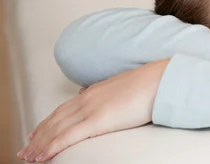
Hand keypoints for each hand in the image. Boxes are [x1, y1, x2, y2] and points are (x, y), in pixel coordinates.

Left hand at [17, 59, 169, 162]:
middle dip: (38, 136)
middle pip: (54, 120)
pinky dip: (52, 147)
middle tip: (25, 150)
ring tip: (29, 157)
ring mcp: (90, 109)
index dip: (47, 123)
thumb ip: (105, 92)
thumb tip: (92, 93)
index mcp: (93, 91)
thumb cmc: (147, 84)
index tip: (37, 134)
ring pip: (56, 130)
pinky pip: (67, 137)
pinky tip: (43, 157)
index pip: (62, 109)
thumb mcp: (121, 86)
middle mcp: (86, 99)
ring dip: (40, 145)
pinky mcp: (97, 120)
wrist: (159, 79)